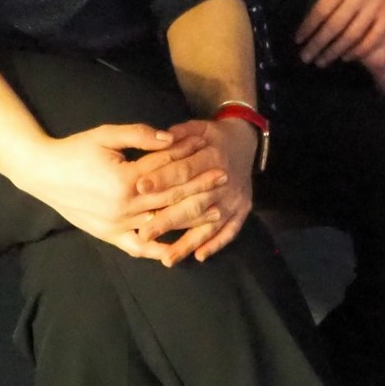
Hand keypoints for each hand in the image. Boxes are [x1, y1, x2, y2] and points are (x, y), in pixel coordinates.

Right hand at [23, 124, 224, 264]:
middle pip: (171, 196)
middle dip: (199, 187)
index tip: (211, 153)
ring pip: (161, 223)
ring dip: (189, 218)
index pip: (166, 168)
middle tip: (224, 179)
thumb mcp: (105, 135)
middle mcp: (124, 206)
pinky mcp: (108, 235)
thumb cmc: (75, 150)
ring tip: (215, 213)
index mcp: (125, 179)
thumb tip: (172, 138)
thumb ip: (140, 136)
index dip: (189, 158)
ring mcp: (117, 225)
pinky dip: (158, 250)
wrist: (42, 173)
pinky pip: (138, 247)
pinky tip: (177, 251)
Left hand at [133, 117, 256, 263]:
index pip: (184, 170)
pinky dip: (216, 244)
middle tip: (144, 233)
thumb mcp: (198, 127)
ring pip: (209, 223)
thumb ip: (179, 134)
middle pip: (194, 203)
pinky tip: (199, 256)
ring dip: (188, 242)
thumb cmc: (213, 137)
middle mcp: (224, 181)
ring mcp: (234, 199)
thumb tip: (159, 138)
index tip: (139, 188)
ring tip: (166, 258)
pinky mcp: (242, 210)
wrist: (245, 142)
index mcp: (212, 157)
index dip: (162, 179)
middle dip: (168, 220)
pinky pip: (230, 231)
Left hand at [288, 0, 384, 65]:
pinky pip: (374, 37)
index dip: (309, 26)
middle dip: (319, 44)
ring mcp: (378, 5)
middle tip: (306, 57)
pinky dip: (360, 50)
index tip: (298, 39)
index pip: (323, 8)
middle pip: (336, 25)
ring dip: (336, 51)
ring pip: (353, 34)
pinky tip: (347, 57)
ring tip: (322, 62)